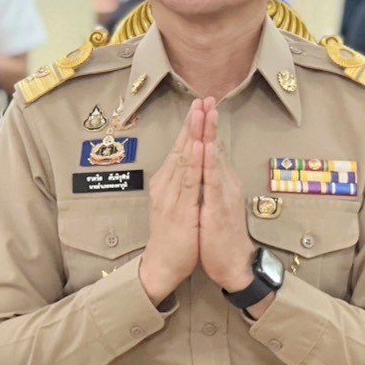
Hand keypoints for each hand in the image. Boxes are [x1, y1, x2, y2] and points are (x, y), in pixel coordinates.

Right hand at [137, 99, 203, 304]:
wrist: (162, 265)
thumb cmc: (173, 236)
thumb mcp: (178, 204)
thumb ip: (183, 184)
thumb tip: (191, 165)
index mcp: (167, 182)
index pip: (180, 148)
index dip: (191, 126)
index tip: (201, 106)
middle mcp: (166, 184)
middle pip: (181, 147)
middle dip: (193, 122)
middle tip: (202, 99)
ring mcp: (171, 195)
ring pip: (184, 158)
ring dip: (194, 134)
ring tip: (202, 114)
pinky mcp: (179, 208)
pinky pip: (188, 181)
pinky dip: (195, 161)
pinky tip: (201, 146)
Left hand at [197, 100, 255, 293]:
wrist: (233, 264)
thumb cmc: (222, 235)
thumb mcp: (217, 202)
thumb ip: (215, 181)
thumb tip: (211, 162)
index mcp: (222, 181)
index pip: (213, 148)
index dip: (208, 125)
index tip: (203, 103)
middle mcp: (225, 183)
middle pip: (216, 147)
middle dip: (210, 121)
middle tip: (207, 97)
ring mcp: (223, 194)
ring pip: (215, 159)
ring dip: (210, 134)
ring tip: (207, 113)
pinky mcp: (218, 208)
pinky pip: (213, 182)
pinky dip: (209, 163)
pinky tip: (207, 148)